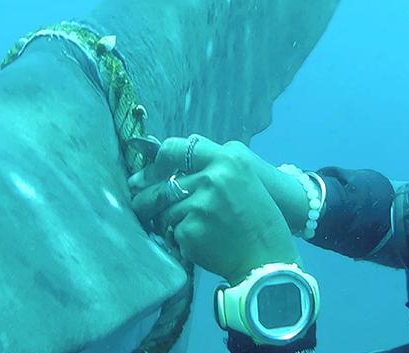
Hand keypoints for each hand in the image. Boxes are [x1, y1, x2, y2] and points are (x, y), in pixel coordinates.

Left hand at [129, 135, 299, 284]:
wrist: (268, 260)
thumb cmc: (257, 221)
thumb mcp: (244, 181)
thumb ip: (210, 169)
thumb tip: (164, 167)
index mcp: (228, 160)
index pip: (176, 147)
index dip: (159, 162)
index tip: (153, 173)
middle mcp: (213, 177)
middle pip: (162, 182)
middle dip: (147, 195)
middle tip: (140, 202)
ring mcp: (200, 204)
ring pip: (163, 208)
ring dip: (166, 220)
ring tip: (188, 227)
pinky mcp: (190, 229)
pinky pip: (170, 230)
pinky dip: (178, 238)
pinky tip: (198, 242)